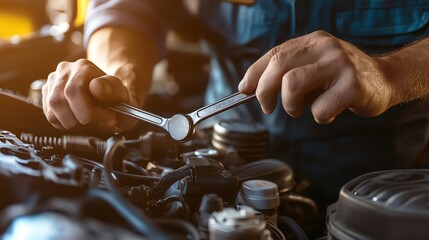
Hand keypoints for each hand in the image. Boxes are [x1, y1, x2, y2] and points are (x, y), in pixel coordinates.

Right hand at [42, 59, 138, 131]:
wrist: (112, 102)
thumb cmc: (117, 99)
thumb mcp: (123, 95)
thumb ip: (113, 88)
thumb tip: (96, 86)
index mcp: (84, 67)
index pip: (75, 90)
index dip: (89, 111)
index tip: (108, 117)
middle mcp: (65, 70)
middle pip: (59, 100)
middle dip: (81, 118)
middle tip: (99, 122)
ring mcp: (54, 82)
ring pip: (52, 108)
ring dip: (72, 122)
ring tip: (90, 122)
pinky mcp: (47, 94)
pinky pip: (49, 115)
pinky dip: (64, 124)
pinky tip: (79, 121)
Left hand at [238, 30, 394, 123]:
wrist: (385, 80)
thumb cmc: (341, 78)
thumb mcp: (314, 67)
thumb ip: (288, 72)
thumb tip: (251, 88)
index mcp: (313, 41)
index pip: (275, 53)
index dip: (255, 73)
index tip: (244, 90)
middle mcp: (325, 47)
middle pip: (278, 66)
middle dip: (264, 91)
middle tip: (266, 107)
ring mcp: (340, 64)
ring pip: (292, 84)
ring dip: (290, 105)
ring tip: (300, 109)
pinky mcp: (353, 85)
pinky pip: (320, 108)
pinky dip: (319, 117)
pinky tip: (329, 112)